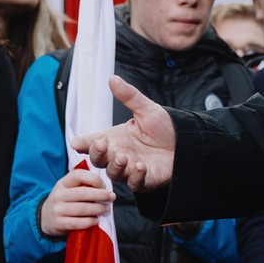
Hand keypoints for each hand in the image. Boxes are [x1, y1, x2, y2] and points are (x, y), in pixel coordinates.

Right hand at [39, 169, 114, 236]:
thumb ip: (83, 185)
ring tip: (105, 209)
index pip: (78, 175)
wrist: (44, 218)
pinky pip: (77, 223)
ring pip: (82, 208)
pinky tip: (96, 221)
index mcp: (63, 183)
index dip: (94, 179)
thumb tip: (105, 188)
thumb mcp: (68, 189)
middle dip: (101, 195)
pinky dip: (89, 222)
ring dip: (97, 209)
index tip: (104, 185)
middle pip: (83, 193)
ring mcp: (57, 209)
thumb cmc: (64, 201)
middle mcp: (59, 195)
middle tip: (112, 197)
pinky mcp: (58, 223)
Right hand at [70, 75, 176, 191]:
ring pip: (114, 173)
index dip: (84, 144)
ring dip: (116, 166)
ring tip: (124, 157)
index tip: (77, 143)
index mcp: (115, 139)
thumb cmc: (164, 127)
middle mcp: (119, 155)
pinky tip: (141, 167)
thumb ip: (129, 96)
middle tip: (103, 145)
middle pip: (99, 160)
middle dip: (98, 154)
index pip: (94, 142)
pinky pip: (135, 183)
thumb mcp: (146, 109)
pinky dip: (135, 177)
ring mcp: (130, 170)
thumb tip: (113, 78)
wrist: (186, 141)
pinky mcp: (144, 181)